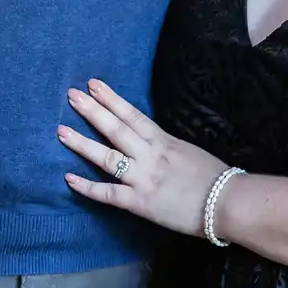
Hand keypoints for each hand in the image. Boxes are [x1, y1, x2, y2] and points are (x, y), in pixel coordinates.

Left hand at [59, 79, 227, 237]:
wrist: (227, 203)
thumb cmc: (214, 178)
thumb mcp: (189, 152)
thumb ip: (167, 146)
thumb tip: (151, 142)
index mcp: (164, 141)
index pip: (132, 115)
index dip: (111, 99)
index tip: (94, 84)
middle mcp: (150, 155)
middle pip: (116, 129)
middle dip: (92, 111)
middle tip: (72, 95)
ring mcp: (143, 178)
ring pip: (107, 157)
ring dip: (82, 143)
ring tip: (61, 130)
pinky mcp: (140, 203)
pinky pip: (108, 194)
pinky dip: (87, 187)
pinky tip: (68, 178)